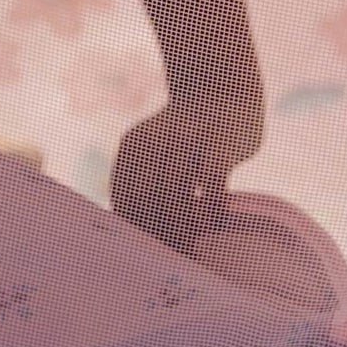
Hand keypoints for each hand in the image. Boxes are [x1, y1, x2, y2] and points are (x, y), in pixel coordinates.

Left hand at [109, 103, 238, 253]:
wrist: (221, 86)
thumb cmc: (187, 132)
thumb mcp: (156, 148)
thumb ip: (143, 181)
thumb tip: (130, 227)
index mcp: (134, 146)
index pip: (125, 196)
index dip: (133, 227)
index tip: (143, 255)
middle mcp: (156, 141)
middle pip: (147, 200)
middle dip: (156, 233)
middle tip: (169, 260)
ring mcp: (189, 141)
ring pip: (175, 195)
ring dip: (181, 229)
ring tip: (188, 251)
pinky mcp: (220, 145)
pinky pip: (211, 185)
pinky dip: (207, 209)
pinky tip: (209, 224)